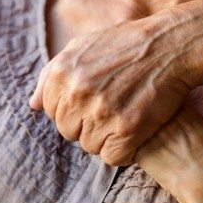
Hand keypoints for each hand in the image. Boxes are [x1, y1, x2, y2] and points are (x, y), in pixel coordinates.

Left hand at [30, 5, 202, 165]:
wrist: (168, 46)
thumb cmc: (125, 44)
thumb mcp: (81, 46)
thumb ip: (52, 74)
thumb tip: (34, 105)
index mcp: (63, 72)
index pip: (52, 111)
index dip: (73, 107)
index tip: (93, 96)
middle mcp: (78, 92)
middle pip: (68, 131)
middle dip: (86, 123)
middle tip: (110, 105)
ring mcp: (101, 111)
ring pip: (89, 146)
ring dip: (105, 137)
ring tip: (124, 112)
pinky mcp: (127, 128)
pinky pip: (113, 157)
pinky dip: (124, 148)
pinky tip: (135, 127)